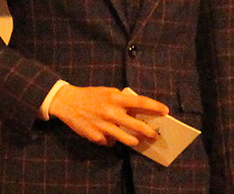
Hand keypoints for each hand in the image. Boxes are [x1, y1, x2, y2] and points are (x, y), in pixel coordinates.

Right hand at [48, 84, 168, 146]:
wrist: (68, 102)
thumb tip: (137, 111)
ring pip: (125, 139)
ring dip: (133, 140)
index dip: (155, 107)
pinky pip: (109, 142)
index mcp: (116, 98)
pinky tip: (111, 136)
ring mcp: (103, 126)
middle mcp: (111, 112)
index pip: (140, 102)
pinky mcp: (95, 136)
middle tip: (155, 135)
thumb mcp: (108, 92)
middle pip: (136, 125)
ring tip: (137, 140)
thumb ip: (122, 100)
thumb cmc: (92, 96)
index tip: (166, 111)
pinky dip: (112, 140)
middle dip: (148, 132)